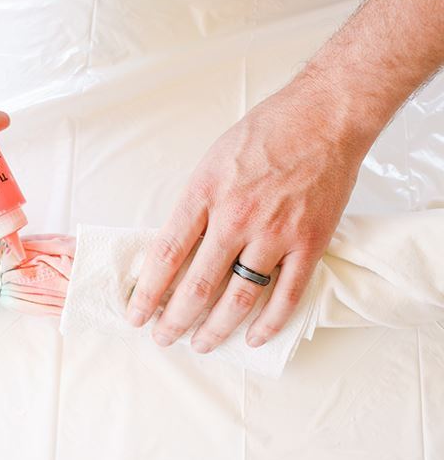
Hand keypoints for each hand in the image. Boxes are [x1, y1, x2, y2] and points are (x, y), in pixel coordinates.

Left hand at [126, 77, 368, 352]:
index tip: (135, 314)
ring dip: (215, 328)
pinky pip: (286, 295)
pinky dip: (269, 323)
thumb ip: (195, 206)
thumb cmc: (264, 133)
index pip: (167, 255)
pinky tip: (253, 337)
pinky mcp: (310, 242)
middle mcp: (236, 217)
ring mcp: (276, 232)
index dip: (148, 292)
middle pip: (198, 284)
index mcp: (205, 193)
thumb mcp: (211, 162)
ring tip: (200, 344)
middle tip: (163, 338)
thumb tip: (175, 251)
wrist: (324, 115)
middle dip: (175, 319)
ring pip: (239, 298)